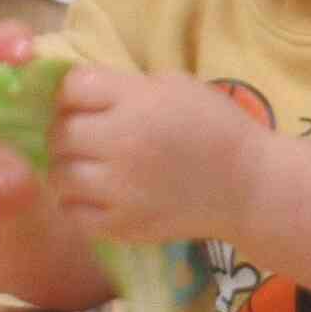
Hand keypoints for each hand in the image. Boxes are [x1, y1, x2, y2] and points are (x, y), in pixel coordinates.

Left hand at [46, 67, 269, 247]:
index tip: (85, 101)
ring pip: (59, 176)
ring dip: (69, 168)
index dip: (73, 92)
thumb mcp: (175, 86)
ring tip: (90, 167)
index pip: (71, 87)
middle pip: (59, 132)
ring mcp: (120, 190)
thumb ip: (124, 87)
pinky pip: (73, 213)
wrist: (251, 186)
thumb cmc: (217, 127)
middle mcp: (122, 144)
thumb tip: (77, 93)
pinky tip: (97, 195)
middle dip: (68, 130)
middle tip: (86, 136)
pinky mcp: (123, 226)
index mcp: (138, 102)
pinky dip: (78, 203)